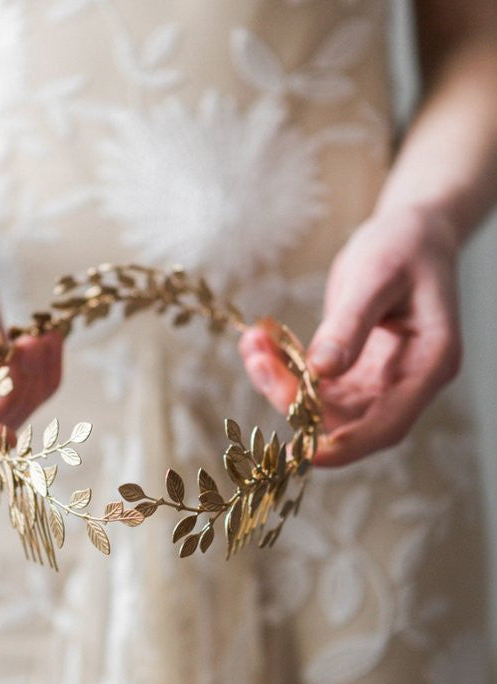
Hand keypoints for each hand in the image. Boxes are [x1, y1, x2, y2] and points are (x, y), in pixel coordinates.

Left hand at [239, 206, 461, 465]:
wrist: (410, 232)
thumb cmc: (403, 246)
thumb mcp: (375, 277)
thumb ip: (350, 325)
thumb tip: (321, 370)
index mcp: (430, 364)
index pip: (388, 426)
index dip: (346, 446)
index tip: (303, 452)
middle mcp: (407, 382)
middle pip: (348, 420)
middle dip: (297, 402)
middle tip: (258, 361)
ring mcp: (380, 381)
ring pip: (324, 407)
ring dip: (283, 384)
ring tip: (253, 345)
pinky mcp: (355, 372)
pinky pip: (314, 386)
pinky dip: (285, 370)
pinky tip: (260, 344)